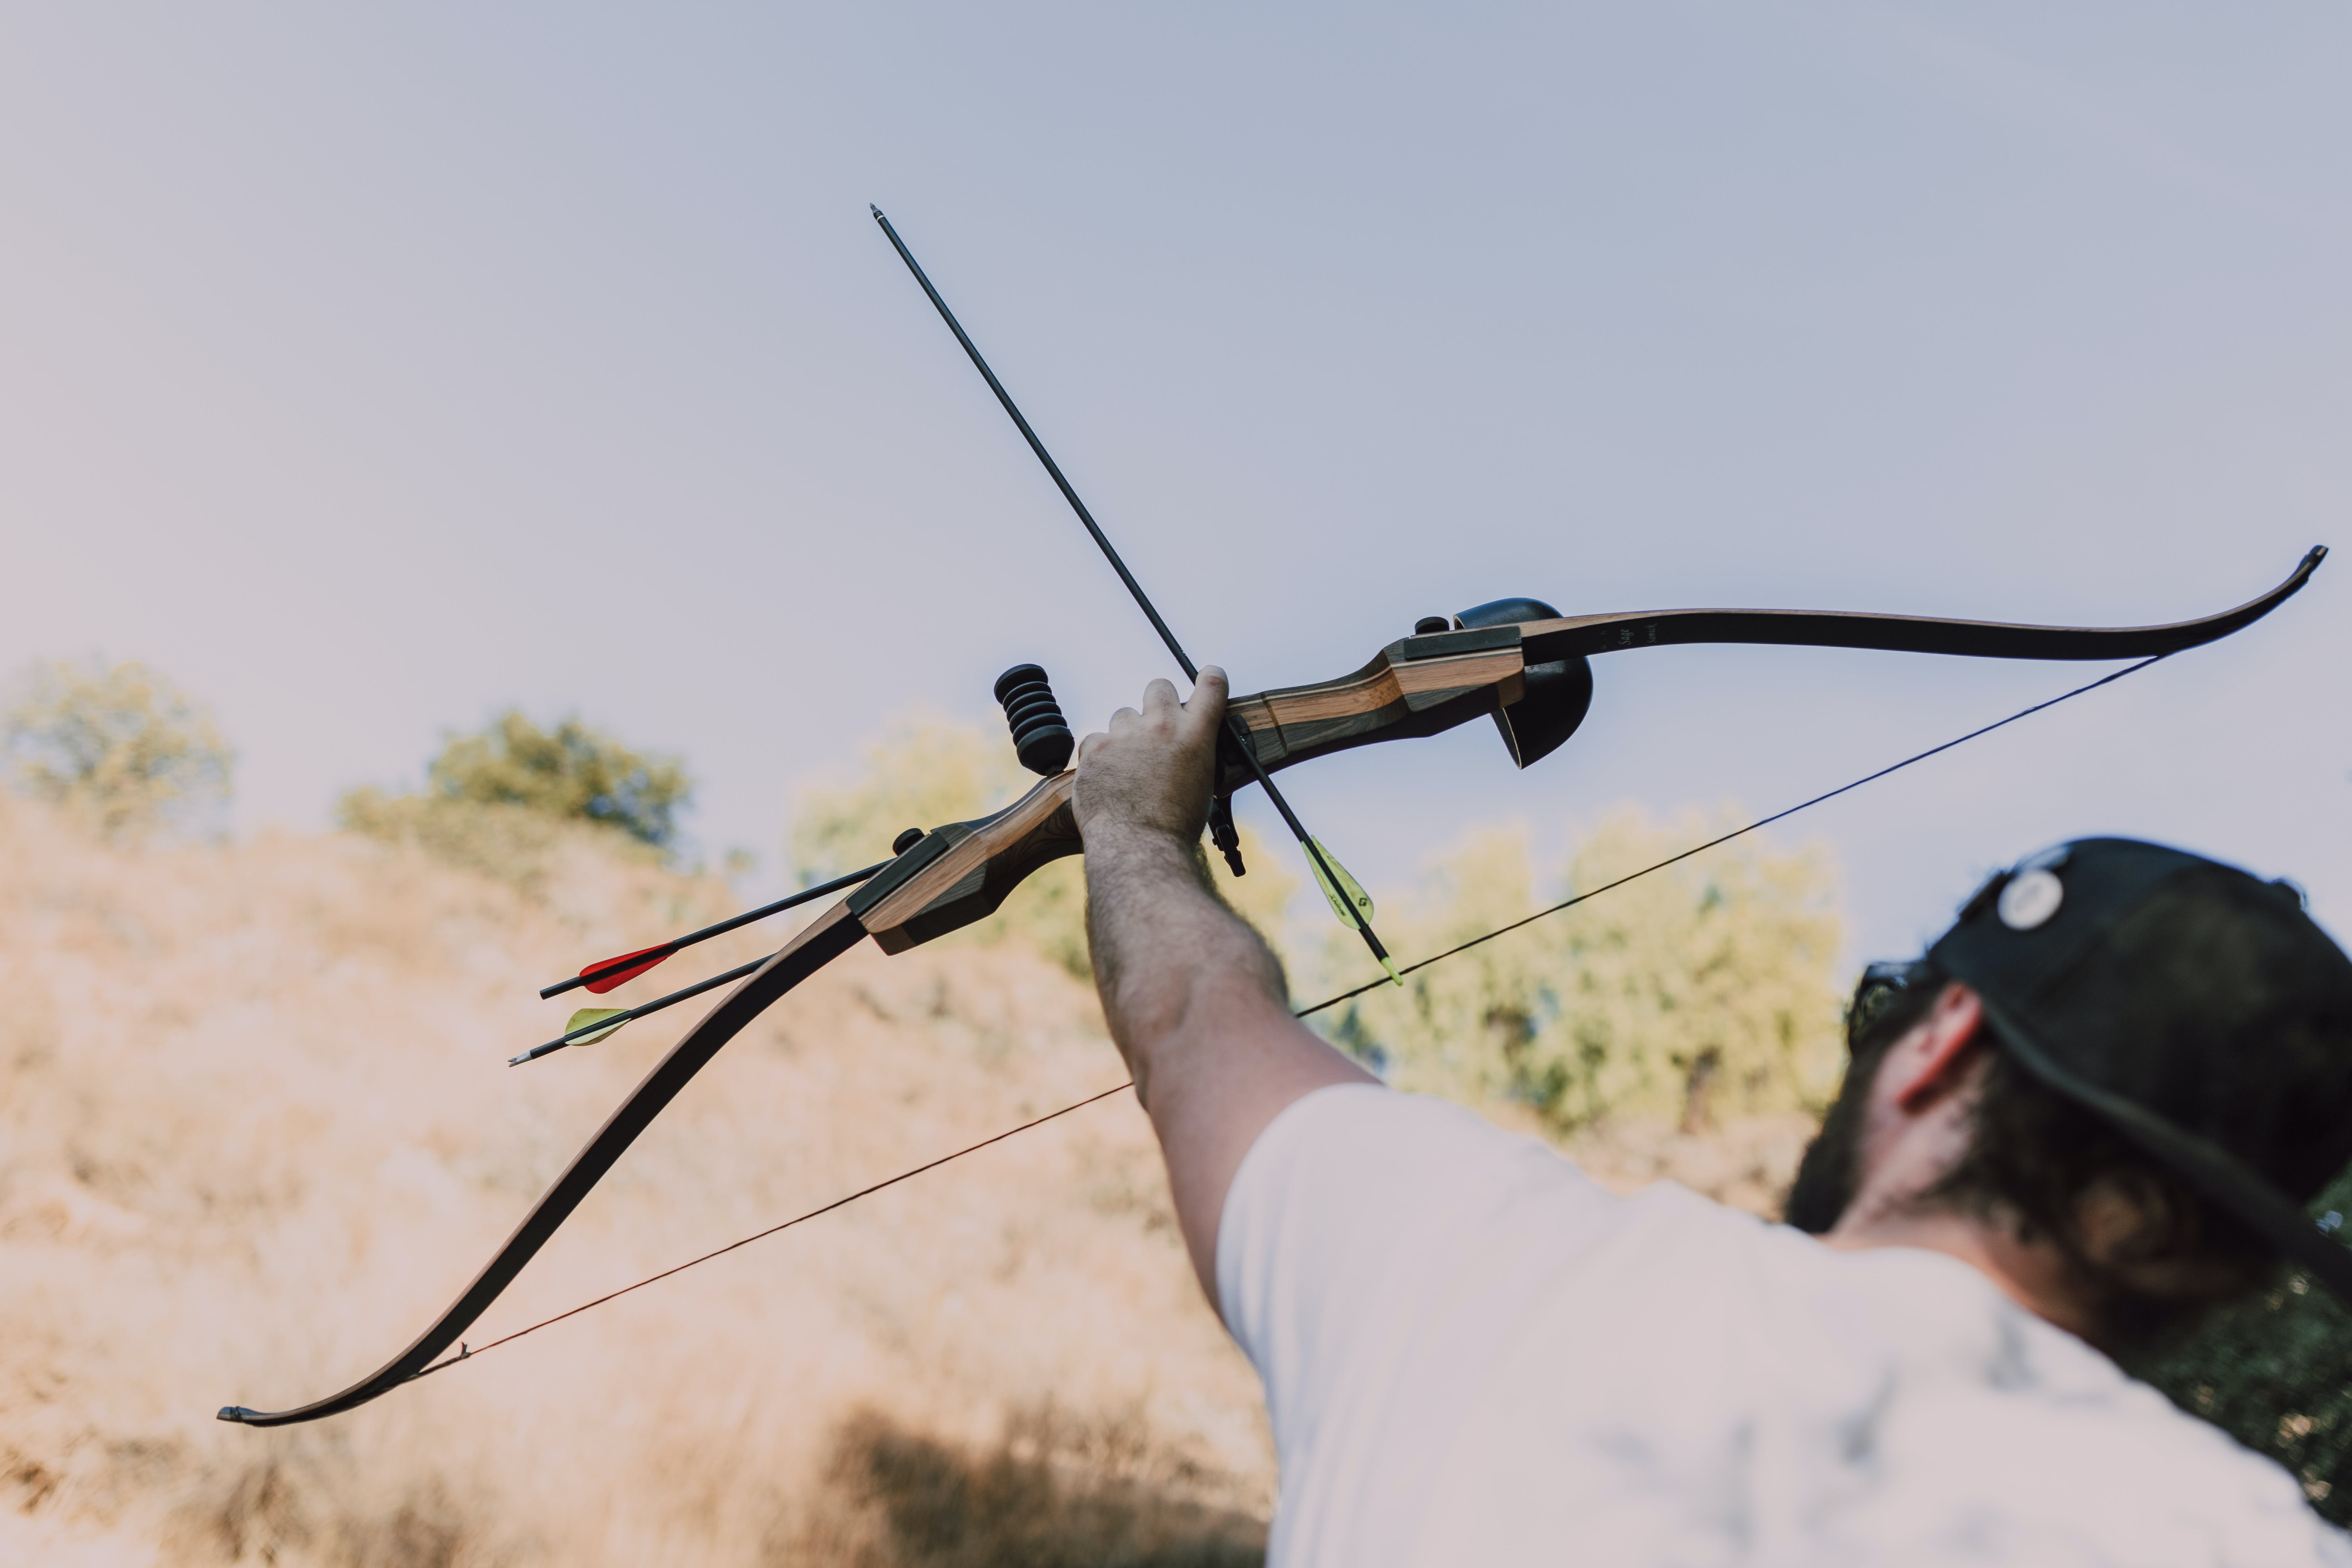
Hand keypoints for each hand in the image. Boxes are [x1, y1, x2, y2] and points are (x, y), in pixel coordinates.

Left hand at [1073, 668, 1227, 844]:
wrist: (1140, 848)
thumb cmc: (1174, 826)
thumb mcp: (1201, 785)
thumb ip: (1192, 755)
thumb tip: (1182, 748)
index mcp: (1196, 734)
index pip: (1211, 685)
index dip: (1210, 677)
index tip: (1208, 676)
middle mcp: (1162, 725)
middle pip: (1159, 687)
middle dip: (1157, 703)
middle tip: (1154, 729)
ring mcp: (1126, 734)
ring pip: (1123, 715)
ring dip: (1126, 734)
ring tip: (1128, 768)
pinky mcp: (1095, 748)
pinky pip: (1096, 740)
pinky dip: (1100, 756)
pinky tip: (1107, 780)